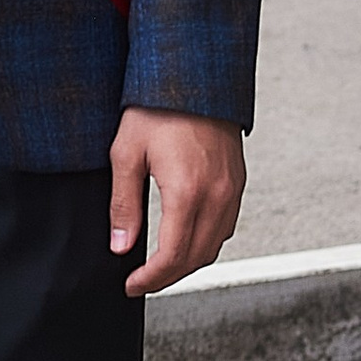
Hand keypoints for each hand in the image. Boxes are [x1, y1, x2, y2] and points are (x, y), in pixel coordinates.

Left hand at [108, 110, 245, 297]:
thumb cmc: (157, 108)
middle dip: (168, 277)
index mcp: (187, 191)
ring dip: (189, 262)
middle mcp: (217, 194)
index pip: (172, 256)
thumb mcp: (126, 154)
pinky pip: (226, 225)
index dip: (151, 279)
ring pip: (216, 245)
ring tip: (161, 265)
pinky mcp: (237, 181)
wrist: (194, 76)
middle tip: (142, 281)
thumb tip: (122, 246)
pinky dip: (206, 242)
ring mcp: (232, 189)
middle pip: (197, 258)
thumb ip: (124, 205)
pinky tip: (185, 238)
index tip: (132, 284)